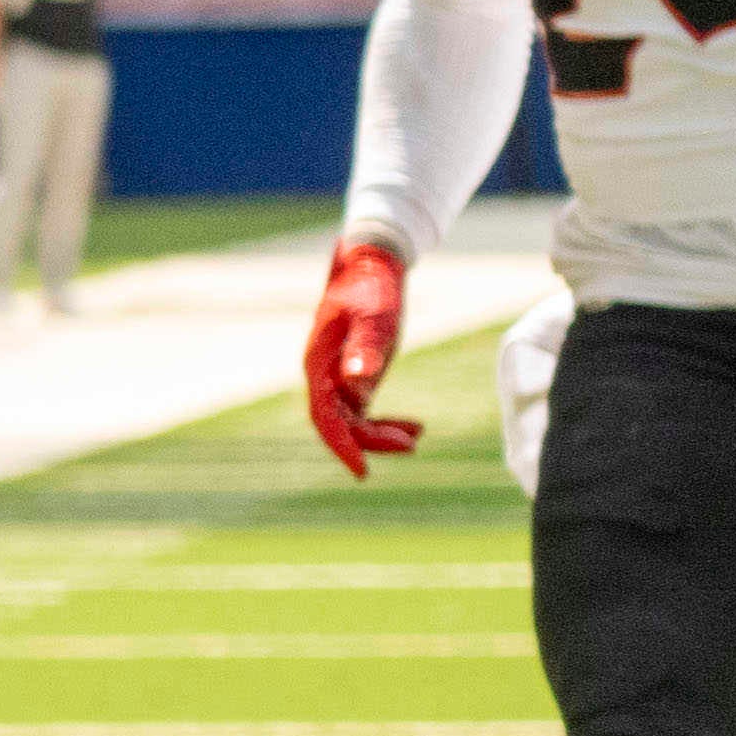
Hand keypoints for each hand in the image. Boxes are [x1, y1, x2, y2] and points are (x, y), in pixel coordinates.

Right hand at [302, 235, 421, 473]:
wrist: (371, 264)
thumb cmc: (371, 288)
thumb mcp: (373, 317)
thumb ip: (364, 349)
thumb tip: (357, 383)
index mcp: (318, 364)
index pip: (323, 416)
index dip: (341, 445)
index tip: (362, 470)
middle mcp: (323, 375)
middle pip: (339, 423)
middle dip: (371, 441)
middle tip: (410, 446)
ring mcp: (338, 376)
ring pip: (353, 420)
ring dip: (381, 434)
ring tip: (417, 437)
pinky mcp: (355, 374)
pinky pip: (363, 410)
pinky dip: (386, 422)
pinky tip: (415, 426)